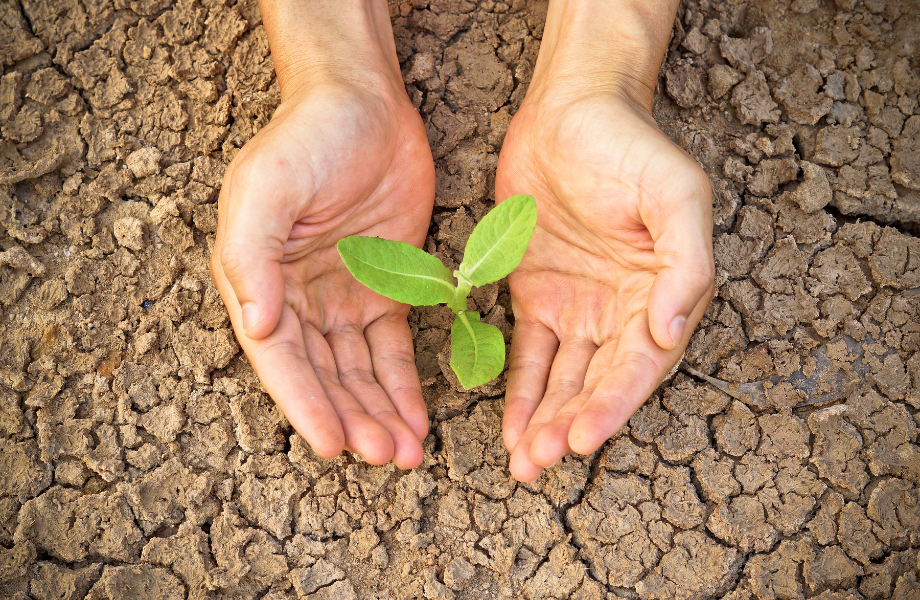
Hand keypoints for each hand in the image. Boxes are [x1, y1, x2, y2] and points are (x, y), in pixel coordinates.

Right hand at [210, 3, 433, 467]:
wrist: (363, 104)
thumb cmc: (306, 140)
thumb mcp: (267, 188)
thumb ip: (252, 256)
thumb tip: (256, 325)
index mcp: (259, 281)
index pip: (282, 357)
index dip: (306, 403)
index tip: (334, 445)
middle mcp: (298, 299)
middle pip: (325, 375)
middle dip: (354, 418)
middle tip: (386, 455)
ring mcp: (343, 297)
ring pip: (361, 372)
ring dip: (381, 413)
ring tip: (407, 451)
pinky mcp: (387, 289)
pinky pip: (393, 348)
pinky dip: (403, 384)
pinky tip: (419, 417)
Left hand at [497, 17, 713, 479]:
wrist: (572, 110)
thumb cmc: (630, 148)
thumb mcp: (677, 193)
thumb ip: (687, 262)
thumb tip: (674, 330)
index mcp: (663, 294)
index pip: (639, 366)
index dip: (612, 405)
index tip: (580, 438)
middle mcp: (623, 311)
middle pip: (597, 383)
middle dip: (570, 425)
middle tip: (538, 462)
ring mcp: (578, 306)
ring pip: (562, 379)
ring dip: (543, 420)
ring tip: (522, 461)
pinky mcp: (535, 294)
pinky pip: (527, 353)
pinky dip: (520, 390)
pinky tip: (509, 425)